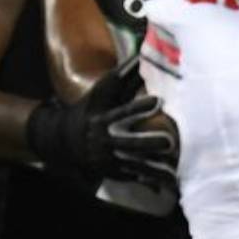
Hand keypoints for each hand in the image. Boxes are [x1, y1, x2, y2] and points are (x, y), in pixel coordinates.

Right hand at [25, 58, 172, 183]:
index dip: (139, 107)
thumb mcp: (103, 95)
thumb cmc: (93, 110)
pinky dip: (151, 181)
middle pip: (130, 143)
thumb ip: (124, 78)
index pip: (122, 112)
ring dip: (154, 168)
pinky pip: (135, 178)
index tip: (158, 101)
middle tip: (169, 142)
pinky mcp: (115, 172)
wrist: (65, 140)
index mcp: (102, 118)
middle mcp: (106, 139)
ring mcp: (110, 158)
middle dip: (148, 142)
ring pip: (135, 164)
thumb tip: (143, 54)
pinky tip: (169, 184)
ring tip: (173, 172)